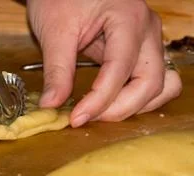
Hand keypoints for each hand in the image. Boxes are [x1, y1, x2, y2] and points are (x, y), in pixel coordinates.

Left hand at [28, 0, 182, 126]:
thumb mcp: (54, 32)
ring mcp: (148, 41)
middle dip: (120, 108)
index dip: (99, 100)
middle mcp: (146, 31)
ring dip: (133, 106)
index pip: (120, 70)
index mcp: (127, 19)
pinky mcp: (141, 51)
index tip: (76, 118)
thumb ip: (56, 71)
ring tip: (99, 114)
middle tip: (86, 118)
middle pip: (150, 82)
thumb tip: (51, 105)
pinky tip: (112, 104)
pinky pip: (152, 81)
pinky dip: (138, 98)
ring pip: (159, 85)